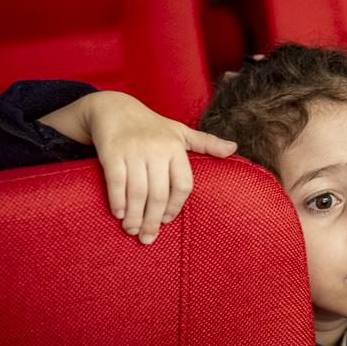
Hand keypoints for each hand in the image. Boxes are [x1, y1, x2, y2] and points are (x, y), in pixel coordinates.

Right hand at [41, 91, 236, 243]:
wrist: (114, 108)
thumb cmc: (152, 126)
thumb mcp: (180, 131)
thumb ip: (206, 143)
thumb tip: (234, 149)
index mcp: (176, 147)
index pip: (182, 184)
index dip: (175, 206)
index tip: (167, 220)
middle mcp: (156, 149)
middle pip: (158, 193)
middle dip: (153, 220)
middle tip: (148, 237)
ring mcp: (133, 150)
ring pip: (137, 191)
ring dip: (134, 216)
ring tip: (132, 230)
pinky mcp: (112, 151)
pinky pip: (116, 182)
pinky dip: (118, 201)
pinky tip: (119, 214)